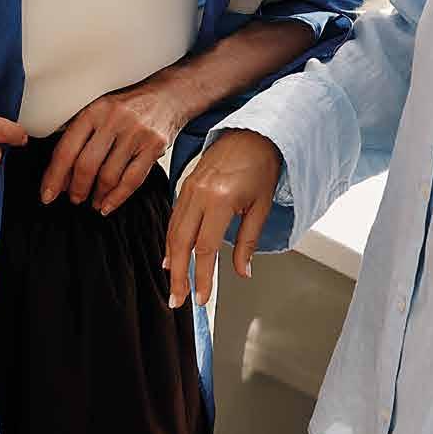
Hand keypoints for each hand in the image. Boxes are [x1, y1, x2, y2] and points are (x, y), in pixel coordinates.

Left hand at [40, 73, 191, 215]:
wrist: (168, 95)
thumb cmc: (128, 107)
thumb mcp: (99, 109)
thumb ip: (78, 132)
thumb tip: (56, 171)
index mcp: (94, 111)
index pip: (67, 149)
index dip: (54, 176)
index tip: (47, 195)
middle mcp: (114, 120)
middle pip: (86, 165)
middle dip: (76, 188)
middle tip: (73, 199)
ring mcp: (136, 133)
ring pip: (109, 176)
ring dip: (97, 195)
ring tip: (93, 202)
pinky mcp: (154, 146)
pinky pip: (132, 180)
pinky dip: (117, 198)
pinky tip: (107, 206)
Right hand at [164, 130, 283, 307]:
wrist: (253, 134)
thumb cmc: (261, 166)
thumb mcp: (261, 208)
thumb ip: (248, 242)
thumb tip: (243, 271)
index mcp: (220, 200)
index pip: (205, 248)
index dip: (202, 277)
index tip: (202, 297)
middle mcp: (199, 194)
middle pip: (181, 243)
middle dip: (178, 276)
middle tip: (178, 299)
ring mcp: (189, 188)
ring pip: (173, 232)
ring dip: (172, 261)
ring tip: (174, 283)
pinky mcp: (185, 185)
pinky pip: (174, 218)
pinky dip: (170, 240)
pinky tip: (170, 256)